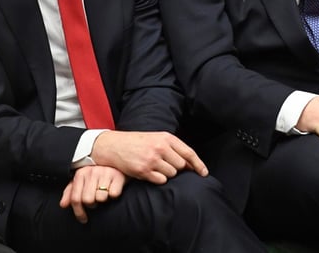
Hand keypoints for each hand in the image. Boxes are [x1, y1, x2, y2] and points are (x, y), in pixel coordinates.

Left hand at [59, 165, 125, 223]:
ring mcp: (105, 173)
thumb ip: (70, 192)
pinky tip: (113, 189)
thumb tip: (63, 205)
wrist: (117, 163)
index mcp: (81, 174)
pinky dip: (114, 195)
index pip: (75, 198)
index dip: (78, 212)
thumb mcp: (82, 181)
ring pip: (101, 198)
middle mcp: (92, 172)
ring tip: (105, 193)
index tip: (83, 219)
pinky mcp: (118, 176)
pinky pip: (114, 194)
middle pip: (88, 200)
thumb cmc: (98, 175)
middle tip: (96, 199)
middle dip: (93, 204)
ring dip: (104, 199)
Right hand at [90, 130, 207, 183]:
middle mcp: (160, 147)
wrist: (113, 146)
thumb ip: (173, 148)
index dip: (199, 165)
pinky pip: (161, 180)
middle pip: (181, 166)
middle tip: (165, 165)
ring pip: (171, 174)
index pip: (189, 153)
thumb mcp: (156, 138)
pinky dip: (158, 179)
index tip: (204, 173)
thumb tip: (191, 165)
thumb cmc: (137, 142)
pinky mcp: (143, 170)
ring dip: (166, 174)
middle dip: (177, 169)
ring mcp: (152, 159)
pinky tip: (150, 173)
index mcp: (166, 138)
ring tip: (155, 167)